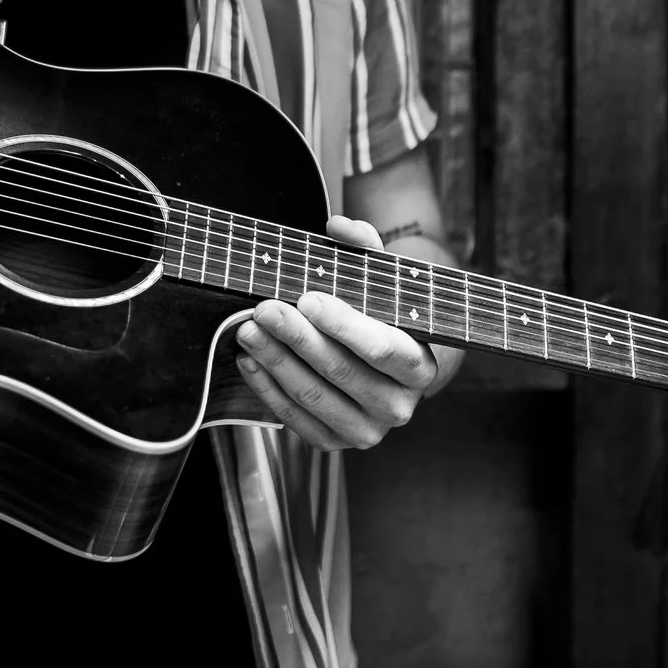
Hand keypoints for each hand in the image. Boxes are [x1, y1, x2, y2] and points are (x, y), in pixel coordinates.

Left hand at [233, 215, 440, 450]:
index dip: (343, 325)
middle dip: (298, 338)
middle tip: (264, 308)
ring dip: (275, 360)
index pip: (382, 349)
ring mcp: (366, 430)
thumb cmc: (384, 317)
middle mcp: (398, 406)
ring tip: (248, 329)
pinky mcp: (334, 443)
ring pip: (313, 396)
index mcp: (419, 366)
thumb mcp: (384, 281)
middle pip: (341, 372)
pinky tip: (250, 360)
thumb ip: (366, 247)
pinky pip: (295, 419)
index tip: (307, 298)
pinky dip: (268, 387)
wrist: (389, 367)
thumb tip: (337, 225)